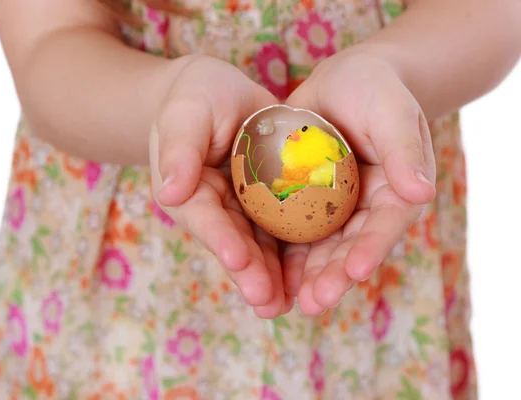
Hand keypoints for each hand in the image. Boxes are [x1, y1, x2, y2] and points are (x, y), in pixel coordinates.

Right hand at [149, 55, 292, 317]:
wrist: (221, 94)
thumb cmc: (196, 96)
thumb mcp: (186, 113)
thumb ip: (179, 149)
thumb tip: (169, 192)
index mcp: (188, 190)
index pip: (204, 218)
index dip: (221, 240)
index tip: (239, 260)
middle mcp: (214, 208)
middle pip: (233, 243)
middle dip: (250, 274)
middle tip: (268, 301)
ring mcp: (242, 209)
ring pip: (258, 246)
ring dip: (272, 277)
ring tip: (289, 305)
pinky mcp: (268, 203)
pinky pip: (282, 230)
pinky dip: (295, 255)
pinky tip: (313, 276)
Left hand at [283, 48, 436, 314]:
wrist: (343, 82)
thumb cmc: (376, 90)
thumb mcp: (392, 112)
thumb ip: (403, 150)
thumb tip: (421, 194)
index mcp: (395, 192)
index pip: (385, 225)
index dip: (371, 249)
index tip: (355, 272)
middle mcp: (364, 207)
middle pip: (350, 246)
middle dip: (332, 276)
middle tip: (313, 303)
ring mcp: (332, 207)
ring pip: (320, 246)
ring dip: (305, 275)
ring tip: (288, 302)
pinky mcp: (303, 200)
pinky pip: (291, 228)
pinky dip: (280, 251)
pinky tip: (263, 272)